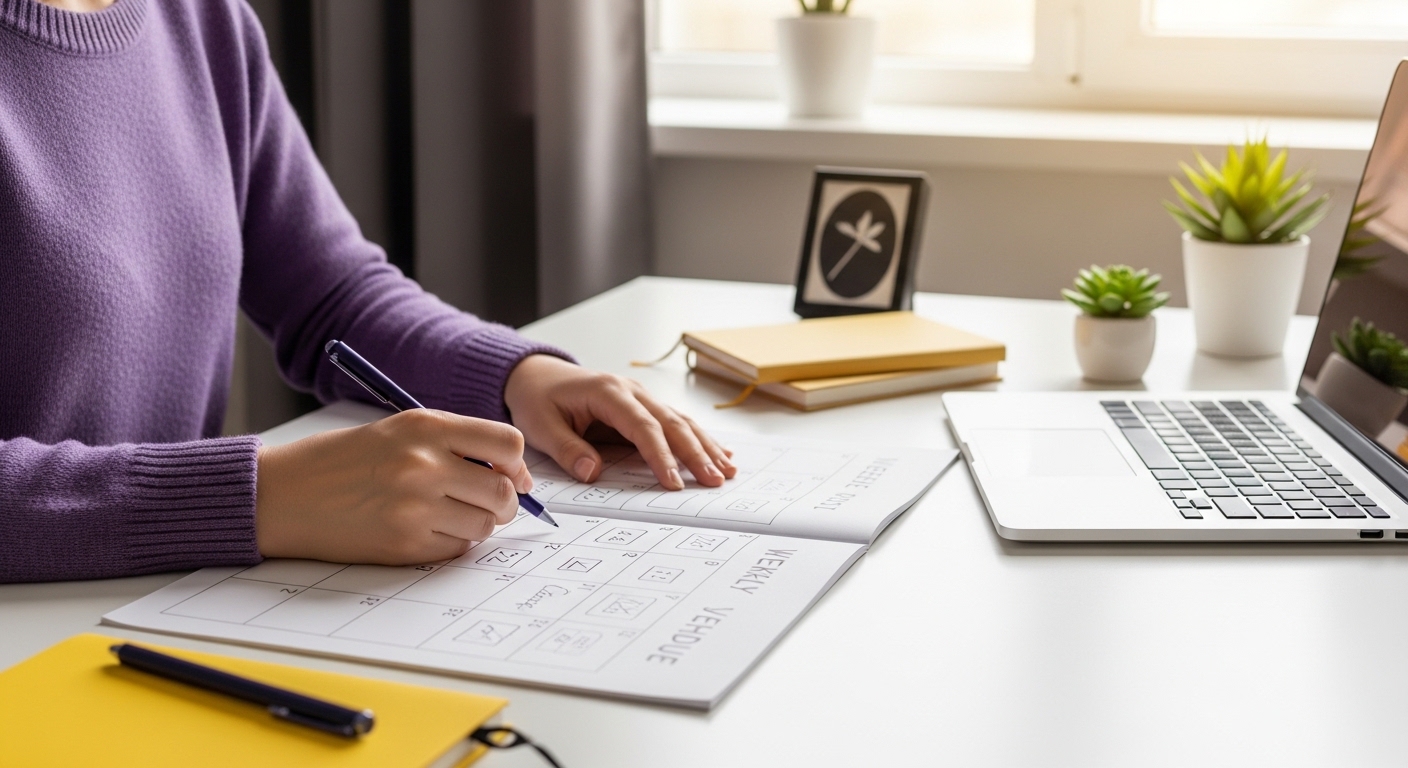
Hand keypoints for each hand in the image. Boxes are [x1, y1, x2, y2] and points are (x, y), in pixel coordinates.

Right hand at [255, 409, 531, 563]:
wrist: (281, 494)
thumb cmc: (340, 460)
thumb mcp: (398, 430)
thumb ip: (453, 443)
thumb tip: (512, 473)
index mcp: (425, 427)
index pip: (507, 443)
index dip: (518, 464)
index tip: (514, 475)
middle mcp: (424, 464)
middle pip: (503, 490)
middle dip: (505, 502)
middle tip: (489, 504)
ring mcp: (415, 507)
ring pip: (484, 524)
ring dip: (478, 524)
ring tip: (449, 516)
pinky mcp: (403, 544)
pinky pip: (455, 549)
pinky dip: (451, 543)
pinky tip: (425, 530)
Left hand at [504, 355, 736, 489]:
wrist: (536, 375)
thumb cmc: (538, 399)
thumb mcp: (541, 426)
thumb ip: (568, 449)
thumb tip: (594, 472)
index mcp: (608, 393)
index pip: (643, 427)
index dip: (661, 456)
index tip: (674, 482)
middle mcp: (632, 391)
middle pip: (672, 423)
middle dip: (696, 453)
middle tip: (714, 480)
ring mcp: (641, 397)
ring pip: (681, 422)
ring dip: (705, 447)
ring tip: (727, 471)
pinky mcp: (643, 407)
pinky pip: (676, 423)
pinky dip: (699, 439)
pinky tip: (721, 453)